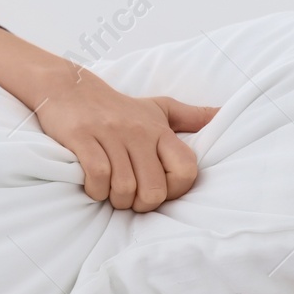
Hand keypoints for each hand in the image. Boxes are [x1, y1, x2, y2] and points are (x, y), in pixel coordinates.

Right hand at [36, 68, 216, 211]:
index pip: (186, 169)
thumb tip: (223, 114)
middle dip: (142, 204)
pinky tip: (94, 187)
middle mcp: (139, 131)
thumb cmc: (118, 108)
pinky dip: (96, 190)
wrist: (69, 88)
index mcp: (160, 130)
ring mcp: (110, 134)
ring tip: (110, 193)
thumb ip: (191, 117)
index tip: (159, 190)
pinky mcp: (83, 137)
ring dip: (117, 200)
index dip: (175, 191)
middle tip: (131, 199)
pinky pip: (98, 175)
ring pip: (125, 187)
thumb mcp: (159, 108)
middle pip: (154, 188)